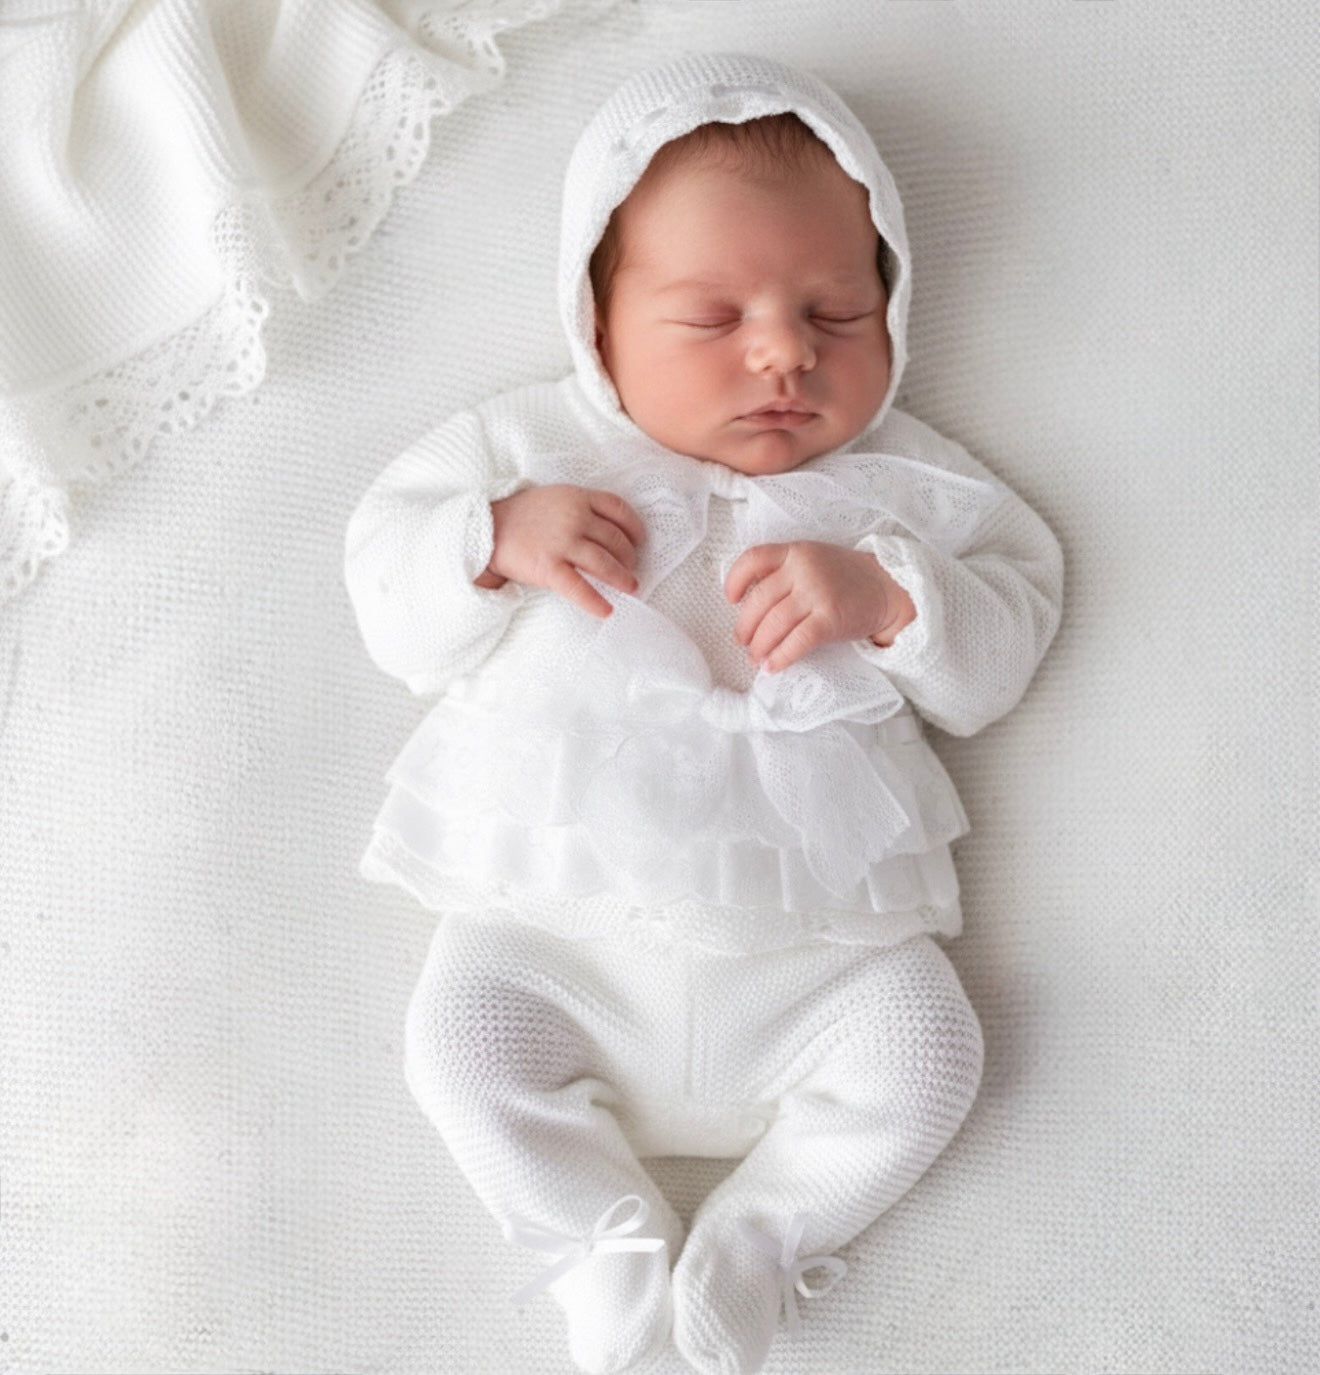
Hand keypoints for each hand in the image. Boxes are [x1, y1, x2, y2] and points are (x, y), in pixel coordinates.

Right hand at [474, 484, 645, 618]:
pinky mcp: (549, 567)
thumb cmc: (521, 515)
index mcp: (577, 497)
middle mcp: (574, 518)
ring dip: (623, 578)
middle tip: (633, 568)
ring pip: (605, 563)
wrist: (485, 528)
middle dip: (630, 556)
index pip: (618, 508)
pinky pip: (579, 587)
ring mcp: (562, 543)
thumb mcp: (554, 497)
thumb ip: (580, 507)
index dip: (634, 526)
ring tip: (632, 587)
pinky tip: (607, 611)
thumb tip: (608, 530)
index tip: (641, 539)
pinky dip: (595, 601)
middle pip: (615, 539)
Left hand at [725, 541, 915, 672]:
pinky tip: (773, 666)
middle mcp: (804, 569)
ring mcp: (818, 593)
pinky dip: (780, 657)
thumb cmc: (845, 578)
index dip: (735, 580)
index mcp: (796, 552)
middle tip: (743, 642)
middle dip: (745, 627)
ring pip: (774, 623)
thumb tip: (747, 605)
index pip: (753, 559)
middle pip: (759, 600)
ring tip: (756, 658)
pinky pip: (796, 641)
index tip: (731, 599)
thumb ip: (784, 573)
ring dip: (759, 646)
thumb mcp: (813, 561)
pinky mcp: (830, 619)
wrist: (888, 588)